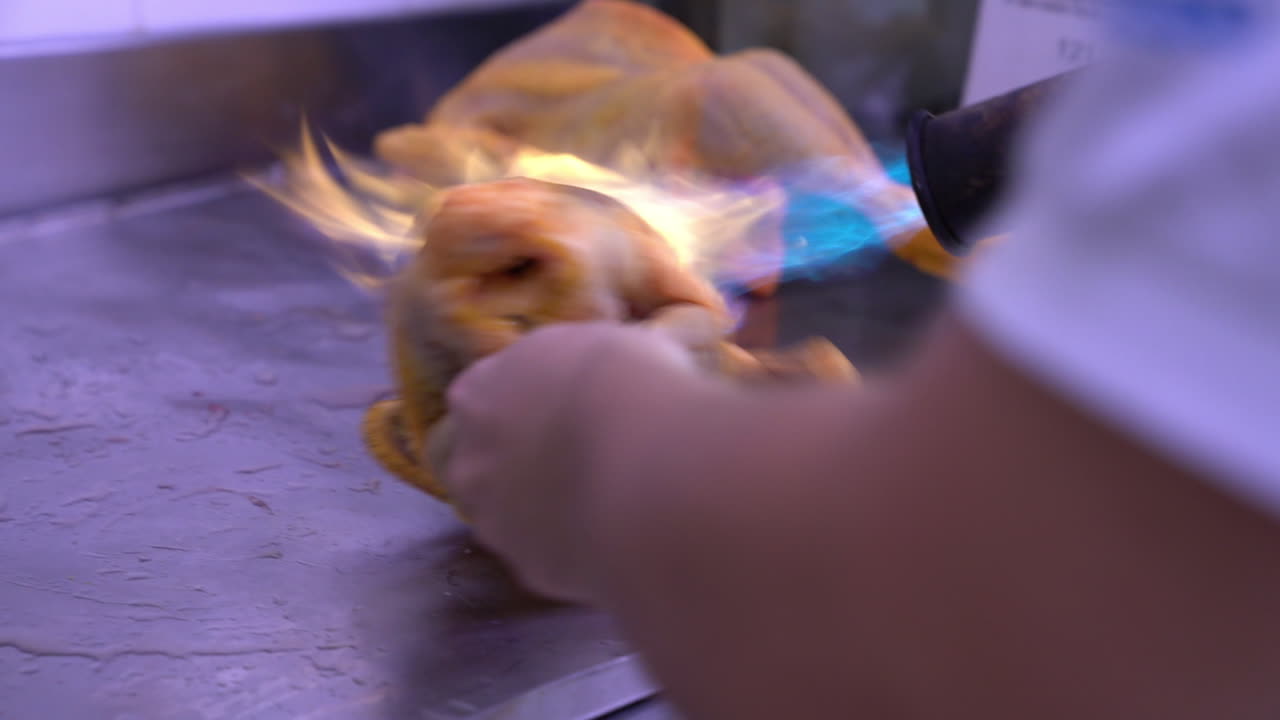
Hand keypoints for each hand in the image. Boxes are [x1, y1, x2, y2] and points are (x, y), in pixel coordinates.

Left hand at [440, 322, 701, 602]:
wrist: (648, 469)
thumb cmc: (627, 383)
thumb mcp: (606, 344)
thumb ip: (580, 368)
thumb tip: (603, 376)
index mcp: (478, 392)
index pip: (480, 394)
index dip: (522, 401)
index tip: (561, 404)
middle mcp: (470, 459)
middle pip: (482, 463)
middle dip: (520, 464)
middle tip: (578, 460)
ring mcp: (493, 522)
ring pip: (510, 518)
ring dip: (543, 512)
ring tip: (605, 506)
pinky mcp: (527, 571)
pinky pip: (549, 558)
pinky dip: (575, 550)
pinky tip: (617, 539)